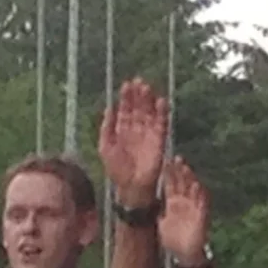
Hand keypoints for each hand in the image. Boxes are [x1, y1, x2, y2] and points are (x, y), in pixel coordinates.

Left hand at [99, 79, 168, 204]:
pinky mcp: (159, 142)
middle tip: (139, 81)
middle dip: (138, 96)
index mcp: (122, 131)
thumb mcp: (104, 147)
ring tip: (148, 88)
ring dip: (149, 102)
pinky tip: (162, 102)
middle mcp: (136, 131)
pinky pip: (161, 125)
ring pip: (149, 114)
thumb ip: (107, 127)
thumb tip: (109, 108)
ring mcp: (148, 136)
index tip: (127, 84)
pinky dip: (162, 114)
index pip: (125, 110)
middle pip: (138, 109)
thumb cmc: (116, 170)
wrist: (131, 187)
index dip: (126, 98)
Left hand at [158, 157, 209, 265]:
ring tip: (187, 168)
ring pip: (192, 191)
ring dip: (190, 179)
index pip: (171, 184)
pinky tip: (198, 186)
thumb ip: (156, 211)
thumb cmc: (172, 240)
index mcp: (172, 204)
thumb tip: (144, 203)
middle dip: (180, 171)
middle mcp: (183, 204)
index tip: (165, 161)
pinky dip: (200, 196)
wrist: (184, 254)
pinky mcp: (201, 217)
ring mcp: (193, 209)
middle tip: (177, 158)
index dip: (168, 173)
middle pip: (182, 184)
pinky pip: (202, 204)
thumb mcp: (161, 223)